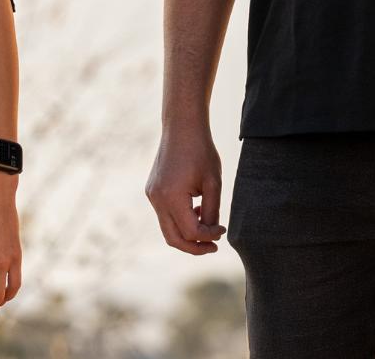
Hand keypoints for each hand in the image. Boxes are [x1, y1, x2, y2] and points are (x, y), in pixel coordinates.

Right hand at [144, 125, 225, 253]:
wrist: (181, 127)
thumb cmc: (201, 152)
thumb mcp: (213, 183)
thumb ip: (211, 212)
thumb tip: (210, 234)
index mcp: (172, 197)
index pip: (191, 232)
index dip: (209, 236)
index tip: (222, 228)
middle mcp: (157, 199)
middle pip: (173, 239)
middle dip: (194, 247)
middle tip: (213, 246)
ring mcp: (151, 195)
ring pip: (167, 229)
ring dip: (187, 233)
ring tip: (207, 225)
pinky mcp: (151, 191)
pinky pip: (165, 215)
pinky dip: (180, 220)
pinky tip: (196, 210)